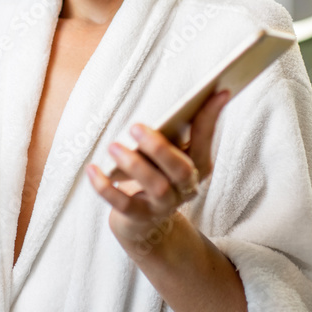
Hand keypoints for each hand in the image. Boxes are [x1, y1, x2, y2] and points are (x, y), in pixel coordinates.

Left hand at [87, 90, 229, 250]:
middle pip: (181, 169)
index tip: (219, 90)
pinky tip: (92, 170)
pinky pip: (123, 204)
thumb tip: (186, 97)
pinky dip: (106, 188)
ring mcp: (164, 205)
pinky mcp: (139, 217)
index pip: (205, 139)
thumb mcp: (168, 152)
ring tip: (113, 147)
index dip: (211, 116)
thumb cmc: (155, 173)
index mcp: (197, 165)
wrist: (143, 221)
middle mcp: (185, 187)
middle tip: (135, 127)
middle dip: (160, 148)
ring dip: (135, 166)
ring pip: (157, 187)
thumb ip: (175, 131)